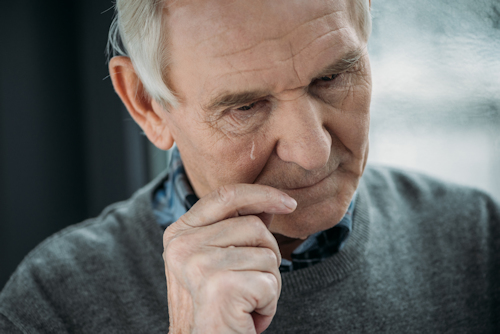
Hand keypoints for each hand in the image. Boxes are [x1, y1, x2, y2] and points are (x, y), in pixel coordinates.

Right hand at [162, 184, 296, 333]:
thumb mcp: (218, 261)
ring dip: (268, 284)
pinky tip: (246, 316)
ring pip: (267, 255)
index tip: (289, 203)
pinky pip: (269, 283)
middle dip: (267, 255)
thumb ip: (237, 229)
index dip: (262, 193)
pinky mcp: (221, 286)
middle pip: (254, 226)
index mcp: (179, 233)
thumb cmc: (214, 307)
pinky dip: (268, 305)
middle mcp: (183, 245)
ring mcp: (200, 264)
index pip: (225, 195)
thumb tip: (267, 202)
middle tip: (252, 284)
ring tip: (245, 303)